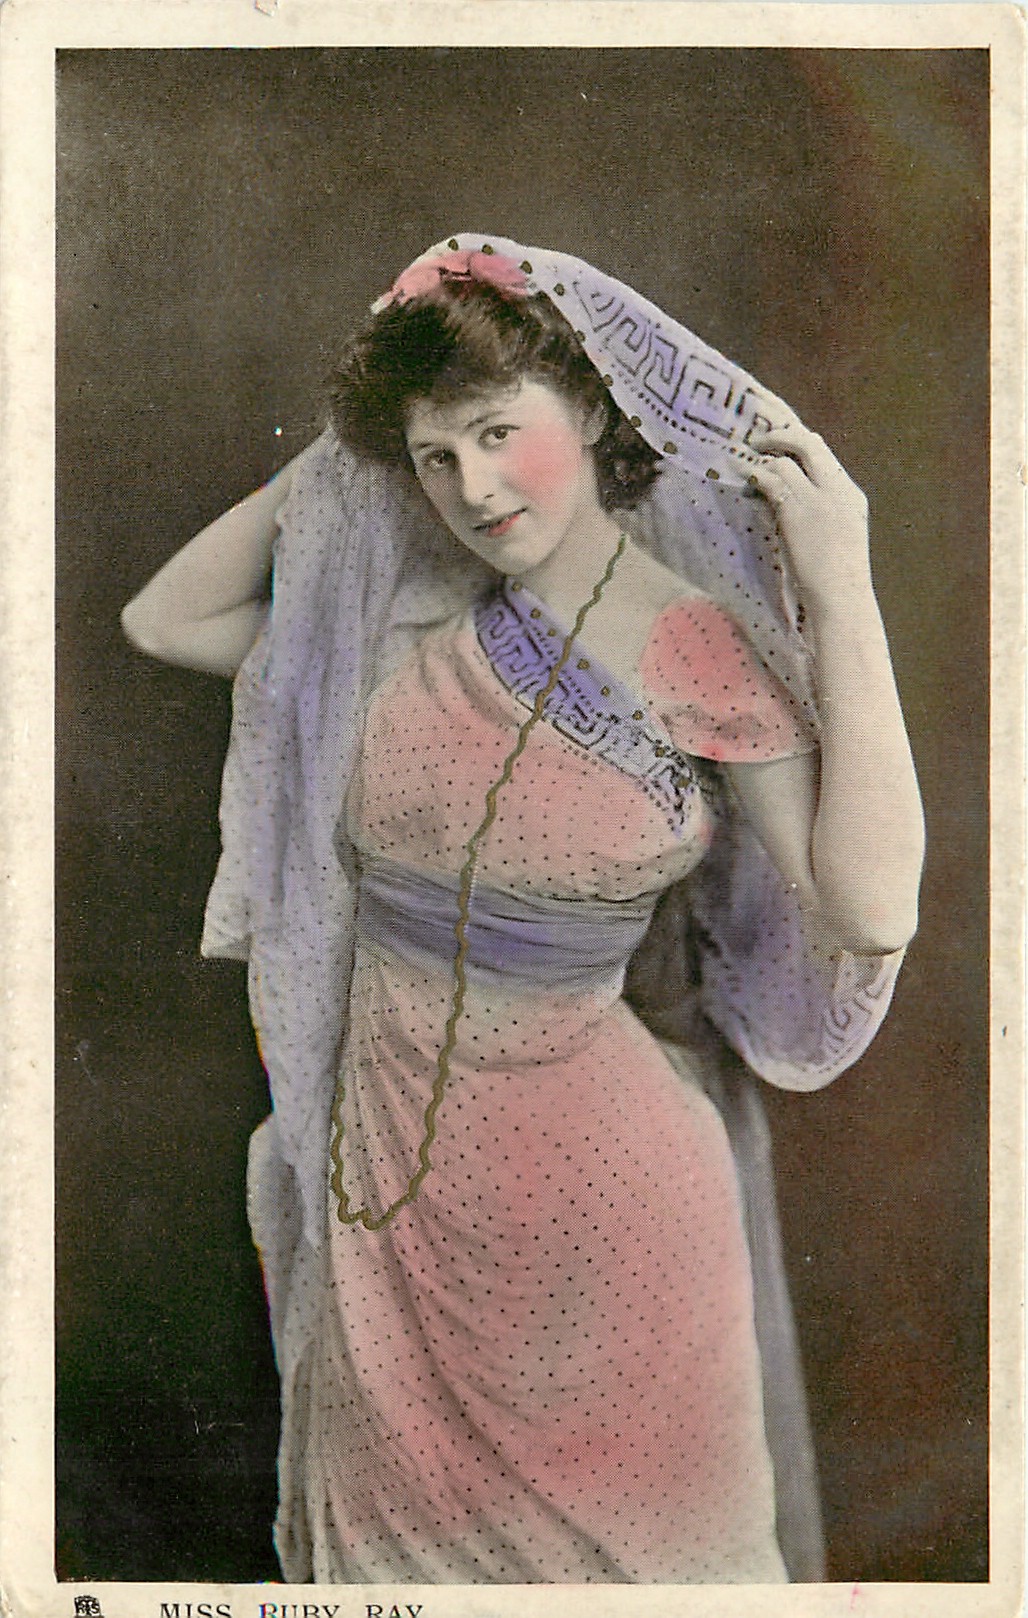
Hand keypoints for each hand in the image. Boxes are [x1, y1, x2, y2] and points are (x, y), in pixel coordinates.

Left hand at [746, 422, 872, 608]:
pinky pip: (772, 480)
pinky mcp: (797, 512)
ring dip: (761, 456)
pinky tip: (741, 474)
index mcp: (850, 495)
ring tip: (740, 455)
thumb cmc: (835, 578)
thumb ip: (818, 511)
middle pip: (809, 442)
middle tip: (756, 432)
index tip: (779, 430)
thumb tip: (782, 497)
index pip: (823, 453)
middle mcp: (837, 490)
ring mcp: (818, 499)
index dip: (798, 437)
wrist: (842, 598)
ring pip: (786, 460)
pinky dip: (755, 474)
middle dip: (780, 431)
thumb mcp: (836, 536)